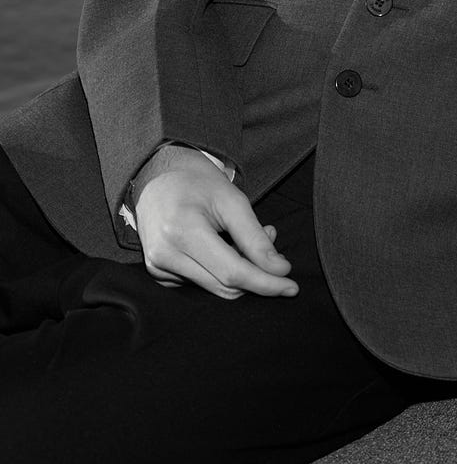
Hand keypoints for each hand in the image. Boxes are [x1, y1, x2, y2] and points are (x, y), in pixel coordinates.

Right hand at [132, 144, 297, 299]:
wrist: (157, 175)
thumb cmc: (198, 182)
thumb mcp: (233, 200)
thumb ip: (255, 238)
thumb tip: (279, 270)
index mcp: (183, 232)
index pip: (232, 273)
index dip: (266, 283)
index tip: (292, 287)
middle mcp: (164, 255)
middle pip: (225, 286)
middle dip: (256, 273)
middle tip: (269, 238)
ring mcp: (157, 267)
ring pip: (214, 288)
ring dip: (239, 271)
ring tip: (244, 236)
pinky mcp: (157, 273)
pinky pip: (200, 283)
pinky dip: (219, 270)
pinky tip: (223, 244)